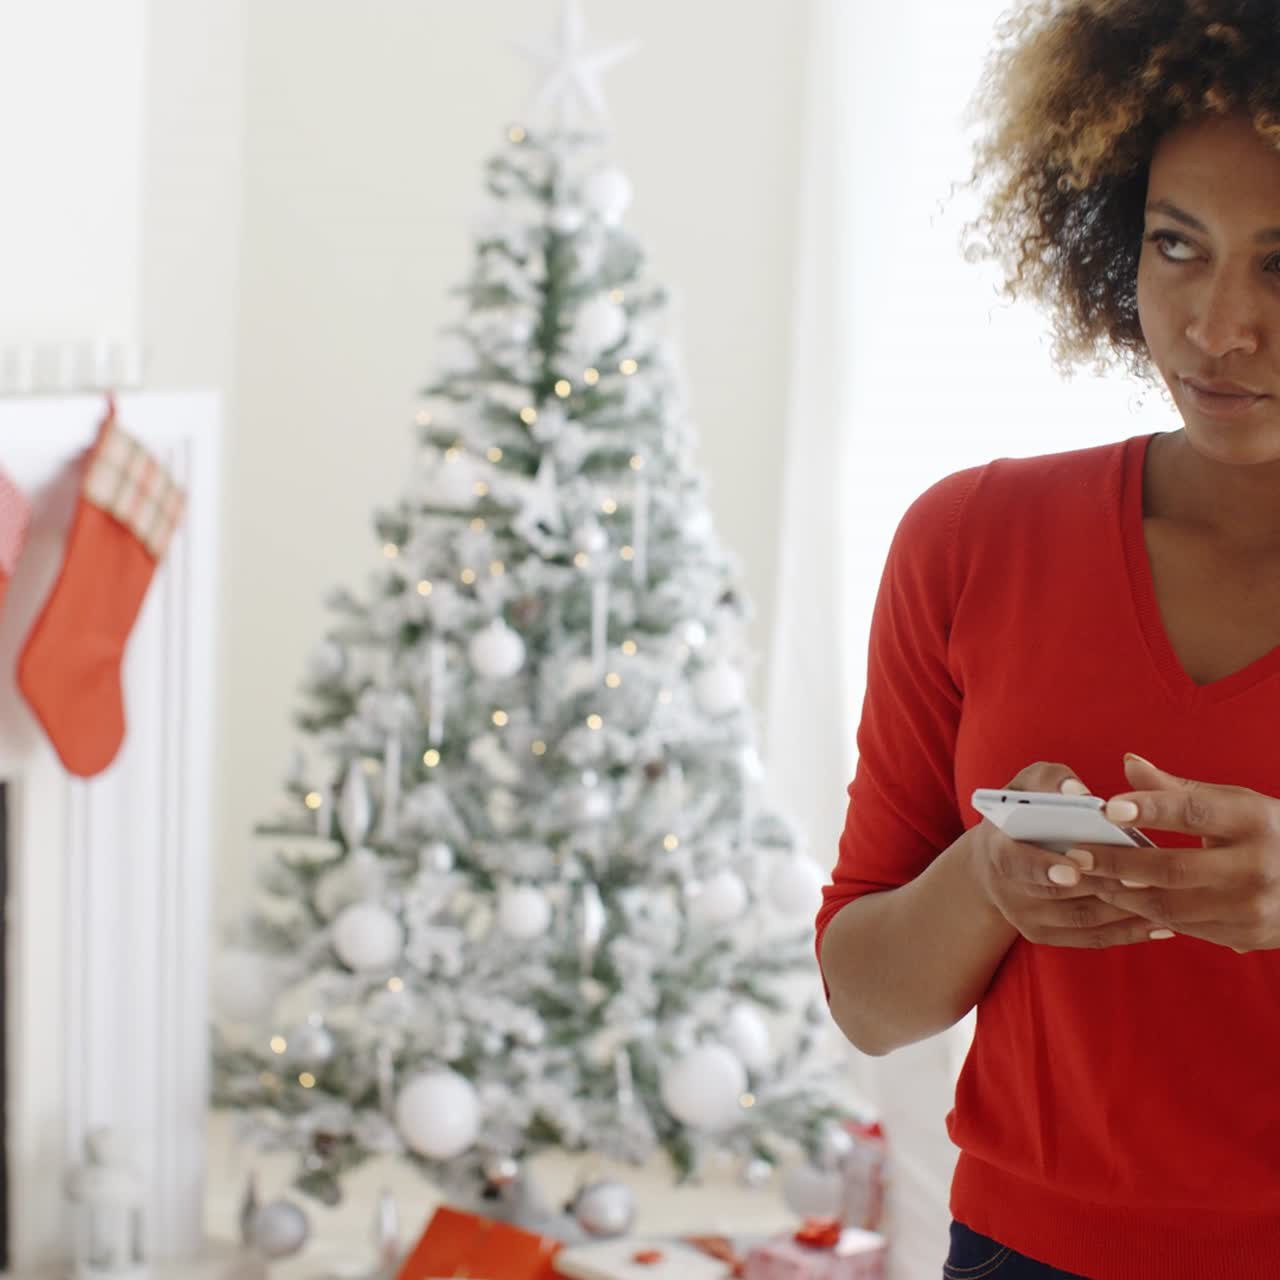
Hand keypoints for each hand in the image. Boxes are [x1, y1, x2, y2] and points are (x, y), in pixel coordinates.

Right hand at [969, 760, 1155, 948]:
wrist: (997, 859)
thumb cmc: (1020, 812)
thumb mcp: (1024, 787)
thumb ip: (1049, 780)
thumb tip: (1078, 792)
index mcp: (997, 850)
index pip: (1016, 863)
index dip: (1043, 867)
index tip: (1073, 868)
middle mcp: (1008, 891)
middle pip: (1058, 895)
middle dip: (1101, 885)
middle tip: (1143, 878)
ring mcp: (1027, 918)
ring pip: (1082, 919)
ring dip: (1124, 909)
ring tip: (1164, 896)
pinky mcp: (1047, 935)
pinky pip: (1092, 938)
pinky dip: (1129, 932)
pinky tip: (1163, 923)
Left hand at [1073, 753, 1279, 954]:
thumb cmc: (1265, 832)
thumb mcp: (1233, 802)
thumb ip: (1176, 788)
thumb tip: (1128, 763)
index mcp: (1254, 821)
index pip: (1194, 812)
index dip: (1149, 809)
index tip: (1107, 807)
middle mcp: (1257, 866)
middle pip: (1173, 868)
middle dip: (1117, 863)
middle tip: (1076, 855)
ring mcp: (1252, 907)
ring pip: (1171, 905)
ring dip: (1121, 893)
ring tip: (1087, 878)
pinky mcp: (1244, 935)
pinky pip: (1182, 926)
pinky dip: (1144, 913)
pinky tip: (1116, 898)